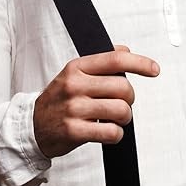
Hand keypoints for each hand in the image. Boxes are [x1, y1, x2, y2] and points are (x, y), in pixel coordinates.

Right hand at [33, 45, 159, 157]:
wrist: (31, 127)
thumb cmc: (58, 100)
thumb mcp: (74, 74)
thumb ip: (100, 62)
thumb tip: (126, 50)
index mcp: (77, 67)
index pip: (115, 59)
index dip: (140, 63)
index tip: (154, 69)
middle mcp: (75, 85)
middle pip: (124, 88)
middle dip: (130, 99)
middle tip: (122, 104)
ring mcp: (74, 109)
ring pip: (121, 110)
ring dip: (125, 118)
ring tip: (115, 119)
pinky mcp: (74, 131)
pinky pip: (112, 132)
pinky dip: (117, 134)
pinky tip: (109, 132)